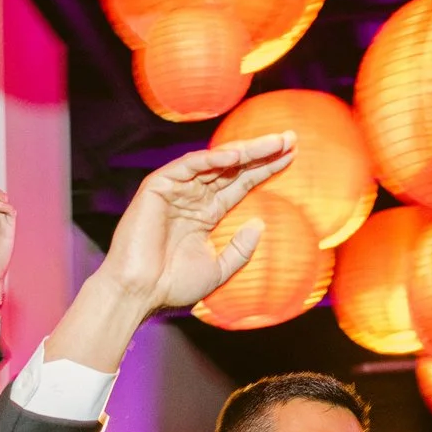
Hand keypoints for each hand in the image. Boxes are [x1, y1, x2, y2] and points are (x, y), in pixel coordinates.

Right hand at [45, 133, 295, 372]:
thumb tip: (259, 224)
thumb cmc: (172, 285)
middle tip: (290, 139)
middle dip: (261, 152)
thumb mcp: (218, 269)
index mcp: (207, 214)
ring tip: (273, 142)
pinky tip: (236, 154)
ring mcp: (176, 190)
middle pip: (233, 168)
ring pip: (214, 162)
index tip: (292, 157)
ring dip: (244, 150)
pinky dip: (211, 158)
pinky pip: (188, 166)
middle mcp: (193, 197)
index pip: (241, 184)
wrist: (139, 292)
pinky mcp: (158, 186)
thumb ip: (240, 249)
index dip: (265, 170)